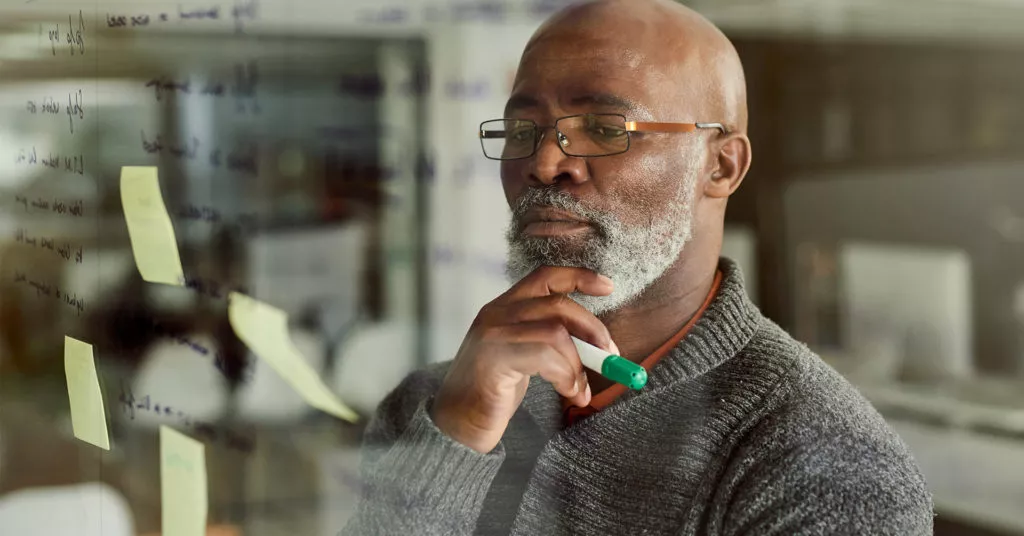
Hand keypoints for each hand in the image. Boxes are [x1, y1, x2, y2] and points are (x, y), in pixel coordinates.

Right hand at [431, 266, 617, 452]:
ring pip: (556, 332)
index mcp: (504, 308)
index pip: (545, 276)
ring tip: (580, 390)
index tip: (608, 287)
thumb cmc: (492, 394)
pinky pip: (545, 356)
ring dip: (578, 364)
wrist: (455, 425)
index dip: (579, 276)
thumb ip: (551, 344)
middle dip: (593, 331)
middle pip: (559, 304)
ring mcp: (493, 334)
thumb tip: (600, 348)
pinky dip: (567, 376)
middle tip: (609, 358)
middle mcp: (496, 313)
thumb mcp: (522, 358)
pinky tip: (569, 393)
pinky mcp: (494, 358)